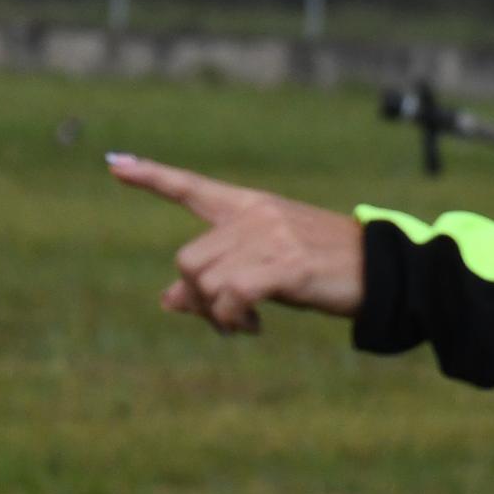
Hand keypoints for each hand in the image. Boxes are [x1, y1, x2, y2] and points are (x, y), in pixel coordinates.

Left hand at [106, 155, 366, 331]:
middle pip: (188, 260)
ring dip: (218, 316)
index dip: (150, 176)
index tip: (114, 166)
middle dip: (197, 299)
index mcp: (248, 206)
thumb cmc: (321, 269)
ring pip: (205, 283)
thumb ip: (217, 275)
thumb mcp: (264, 267)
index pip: (190, 187)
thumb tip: (167, 300)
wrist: (380, 270)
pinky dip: (234, 320)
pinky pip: (231, 296)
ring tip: (246, 325)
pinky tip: (255, 327)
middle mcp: (253, 215)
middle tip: (226, 321)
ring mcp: (269, 237)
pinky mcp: (284, 264)